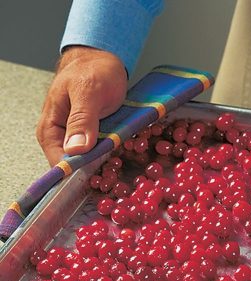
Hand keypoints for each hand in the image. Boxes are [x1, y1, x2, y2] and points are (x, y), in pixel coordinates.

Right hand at [36, 46, 127, 165]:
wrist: (101, 60)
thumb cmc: (92, 70)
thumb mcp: (88, 91)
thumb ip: (81, 119)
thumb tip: (76, 150)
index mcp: (50, 130)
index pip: (60, 164)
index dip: (79, 170)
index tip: (99, 167)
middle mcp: (60, 138)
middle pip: (75, 167)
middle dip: (95, 167)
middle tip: (114, 160)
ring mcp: (76, 139)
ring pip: (89, 161)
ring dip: (104, 160)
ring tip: (119, 151)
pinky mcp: (90, 138)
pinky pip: (98, 152)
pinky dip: (109, 152)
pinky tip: (119, 147)